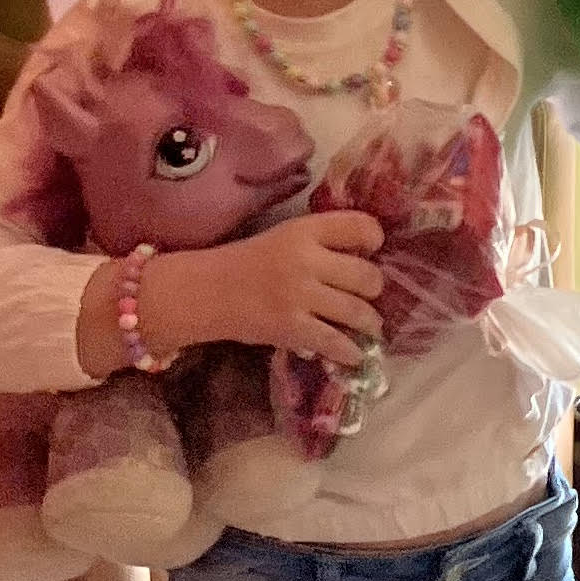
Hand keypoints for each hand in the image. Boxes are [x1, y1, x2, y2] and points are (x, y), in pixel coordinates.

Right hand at [156, 212, 386, 366]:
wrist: (205, 292)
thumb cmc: (249, 263)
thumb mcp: (286, 237)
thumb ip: (323, 242)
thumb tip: (368, 257)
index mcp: (305, 231)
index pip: (361, 226)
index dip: (373, 239)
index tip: (371, 250)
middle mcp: (306, 260)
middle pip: (367, 275)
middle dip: (374, 288)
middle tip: (368, 295)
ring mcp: (299, 296)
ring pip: (357, 311)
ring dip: (370, 322)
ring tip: (370, 325)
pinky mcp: (291, 328)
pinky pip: (335, 342)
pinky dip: (350, 351)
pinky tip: (355, 354)